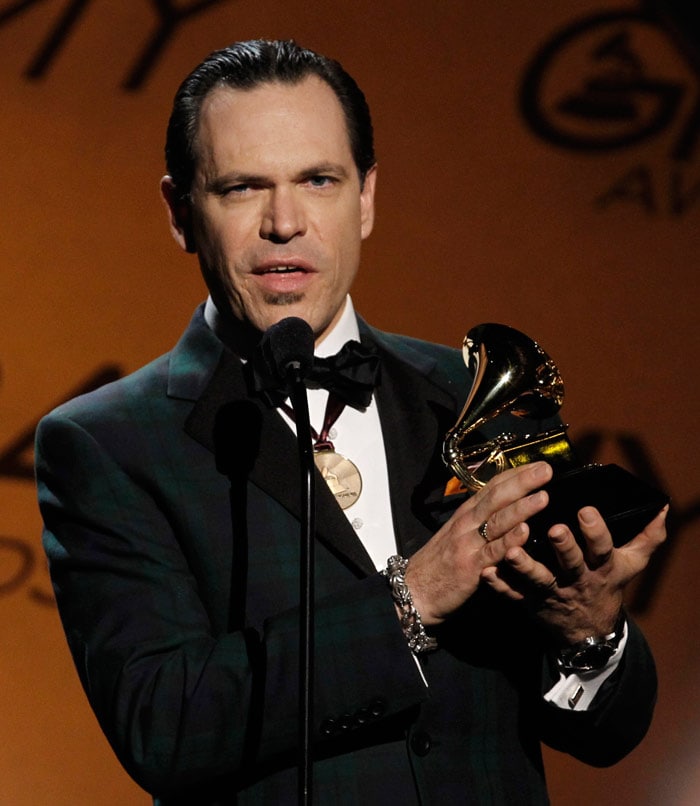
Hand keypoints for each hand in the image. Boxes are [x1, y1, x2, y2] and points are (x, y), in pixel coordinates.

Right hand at [404, 461, 553, 625]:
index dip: (515, 474)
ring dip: (521, 507)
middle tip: (546, 469)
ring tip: (542, 496)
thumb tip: (506, 508)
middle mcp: (466, 524)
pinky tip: (525, 532)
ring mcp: (468, 544)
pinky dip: (509, 541)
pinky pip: (492, 552)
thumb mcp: (457, 535)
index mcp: (466, 514)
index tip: (538, 463)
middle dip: (522, 482)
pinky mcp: (470, 567)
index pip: (492, 487)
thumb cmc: (439, 564)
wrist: (415, 591)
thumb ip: (480, 521)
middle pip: (496, 497)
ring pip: (497, 521)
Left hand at [480, 503, 668, 643]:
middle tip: (555, 529)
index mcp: (601, 567)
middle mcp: (577, 579)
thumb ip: (648, 537)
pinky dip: (499, 584)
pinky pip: (513, 595)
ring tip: (511, 551)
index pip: (602, 547)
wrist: (588, 631)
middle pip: (571, 563)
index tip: (586, 510)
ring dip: (523, 566)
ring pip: (537, 580)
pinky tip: (486, 571)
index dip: (596, 531)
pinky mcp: (530, 602)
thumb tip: (662, 508)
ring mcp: (552, 592)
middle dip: (564, 547)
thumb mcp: (631, 564)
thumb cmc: (607, 585)